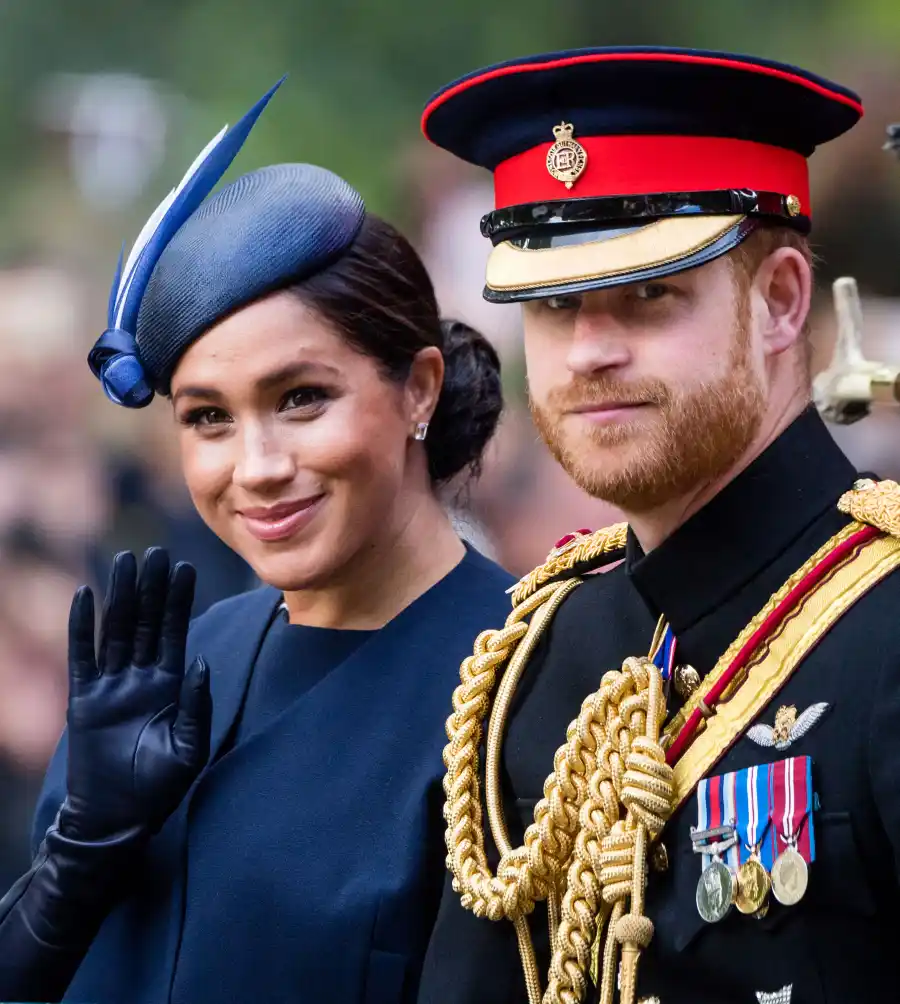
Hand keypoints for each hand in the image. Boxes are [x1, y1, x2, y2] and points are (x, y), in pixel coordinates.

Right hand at [61, 548, 211, 841]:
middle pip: (147, 622)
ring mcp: (111, 687)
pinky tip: (86, 596)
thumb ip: (198, 704)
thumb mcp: (190, 747)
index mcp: (170, 686)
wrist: (117, 819)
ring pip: (117, 630)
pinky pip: (82, 656)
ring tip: (125, 561)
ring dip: (121, 596)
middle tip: (156, 551)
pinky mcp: (83, 699)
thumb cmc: (159, 788)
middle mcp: (141, 679)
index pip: (175, 633)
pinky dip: (82, 627)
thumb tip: (203, 661)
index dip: (180, 601)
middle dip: (152, 588)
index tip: (185, 567)